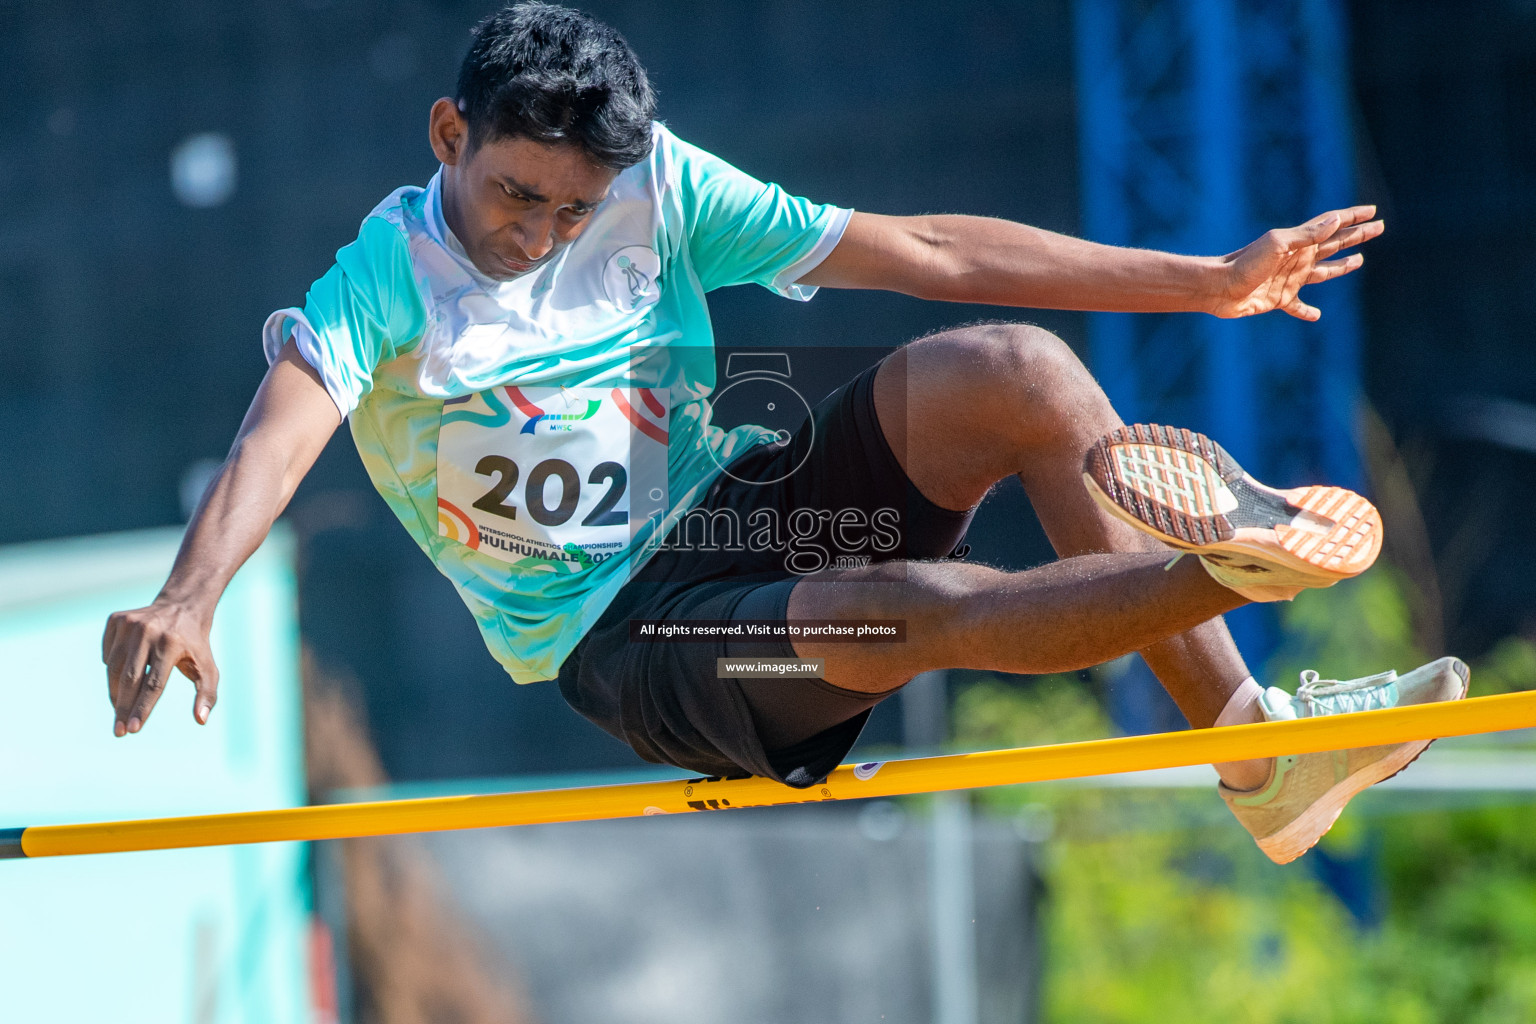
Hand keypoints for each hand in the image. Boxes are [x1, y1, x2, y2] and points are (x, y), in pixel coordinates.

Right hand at [101, 600, 219, 736]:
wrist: (182, 605)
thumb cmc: (195, 644)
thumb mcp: (207, 667)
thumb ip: (207, 695)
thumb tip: (201, 720)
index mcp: (172, 643)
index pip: (154, 684)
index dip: (142, 709)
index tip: (133, 730)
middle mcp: (149, 631)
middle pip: (130, 680)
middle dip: (123, 709)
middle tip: (119, 731)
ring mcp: (130, 624)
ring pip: (114, 669)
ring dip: (116, 694)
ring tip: (121, 711)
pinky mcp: (116, 620)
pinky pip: (108, 655)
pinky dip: (113, 671)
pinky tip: (123, 678)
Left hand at [1211, 205, 1382, 320]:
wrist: (1219, 288)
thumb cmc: (1245, 264)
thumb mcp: (1277, 244)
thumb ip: (1307, 235)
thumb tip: (1336, 220)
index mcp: (1299, 242)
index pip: (1332, 225)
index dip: (1353, 217)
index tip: (1373, 211)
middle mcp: (1298, 258)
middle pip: (1335, 244)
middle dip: (1357, 236)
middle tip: (1378, 228)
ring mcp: (1290, 279)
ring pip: (1324, 272)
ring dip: (1342, 266)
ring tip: (1359, 261)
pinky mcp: (1279, 300)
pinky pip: (1298, 307)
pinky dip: (1307, 311)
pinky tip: (1316, 315)